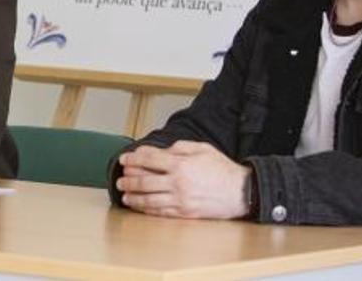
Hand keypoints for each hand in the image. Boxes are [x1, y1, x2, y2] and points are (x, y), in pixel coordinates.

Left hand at [116, 141, 250, 219]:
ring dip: (133, 196)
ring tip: (124, 193)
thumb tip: (159, 151)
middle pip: (144, 180)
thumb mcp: (201, 149)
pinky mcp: (184, 213)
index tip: (124, 159)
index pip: (148, 160)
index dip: (132, 158)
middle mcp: (177, 182)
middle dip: (128, 178)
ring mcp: (180, 200)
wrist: (241, 192)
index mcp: (180, 164)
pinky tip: (138, 205)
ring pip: (148, 198)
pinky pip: (159, 211)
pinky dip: (145, 208)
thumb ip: (178, 147)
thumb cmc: (222, 169)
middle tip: (120, 178)